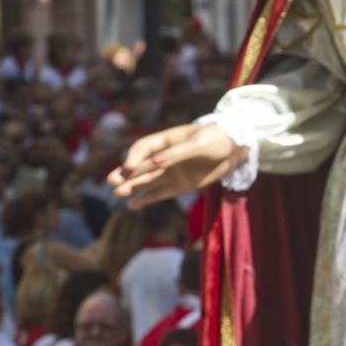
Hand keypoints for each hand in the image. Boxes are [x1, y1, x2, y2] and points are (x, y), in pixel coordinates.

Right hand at [108, 122, 244, 208]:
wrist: (235, 150)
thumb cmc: (216, 140)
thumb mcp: (199, 144)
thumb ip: (178, 153)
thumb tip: (157, 161)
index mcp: (166, 140)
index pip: (143, 148)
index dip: (135, 157)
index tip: (130, 167)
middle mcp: (165, 157)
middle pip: (140, 166)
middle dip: (125, 173)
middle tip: (110, 182)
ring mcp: (171, 172)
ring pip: (147, 181)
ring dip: (132, 187)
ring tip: (117, 193)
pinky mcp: (180, 186)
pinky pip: (160, 193)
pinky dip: (147, 199)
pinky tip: (132, 205)